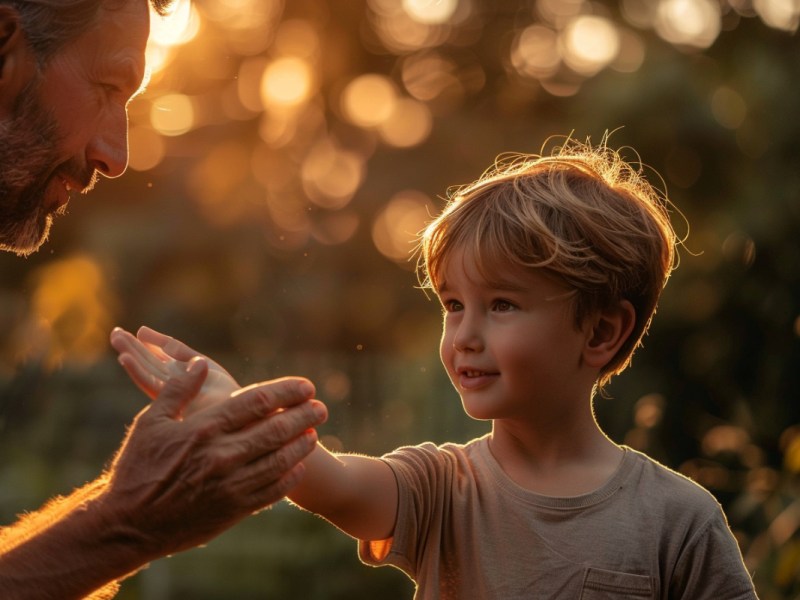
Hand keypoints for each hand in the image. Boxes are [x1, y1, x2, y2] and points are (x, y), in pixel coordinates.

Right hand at [102, 329, 327, 556]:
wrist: (128, 526)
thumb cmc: (136, 469)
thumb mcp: (150, 423)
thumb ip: (178, 391)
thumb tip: (200, 362)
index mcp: (203, 430)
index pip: (256, 403)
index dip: (286, 391)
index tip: (306, 386)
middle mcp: (222, 457)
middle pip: (275, 430)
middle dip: (303, 416)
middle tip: (321, 407)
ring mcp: (230, 486)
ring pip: (279, 461)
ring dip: (301, 445)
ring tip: (314, 433)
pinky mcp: (233, 511)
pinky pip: (271, 491)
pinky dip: (289, 477)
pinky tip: (298, 466)